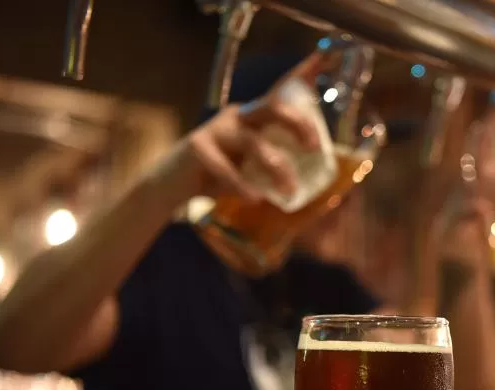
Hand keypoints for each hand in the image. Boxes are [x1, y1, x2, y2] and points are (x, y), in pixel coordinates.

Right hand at [145, 53, 323, 208]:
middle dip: (297, 124)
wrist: (173, 184)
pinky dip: (242, 185)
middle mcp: (238, 117)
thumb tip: (315, 180)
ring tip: (288, 192)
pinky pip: (225, 167)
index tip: (321, 103)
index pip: (281, 98)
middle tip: (312, 148)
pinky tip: (254, 198)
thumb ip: (276, 165)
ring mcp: (217, 129)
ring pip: (254, 143)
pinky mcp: (198, 147)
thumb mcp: (251, 166)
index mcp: (254, 118)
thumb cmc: (220, 175)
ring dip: (276, 168)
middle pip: (271, 107)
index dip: (301, 86)